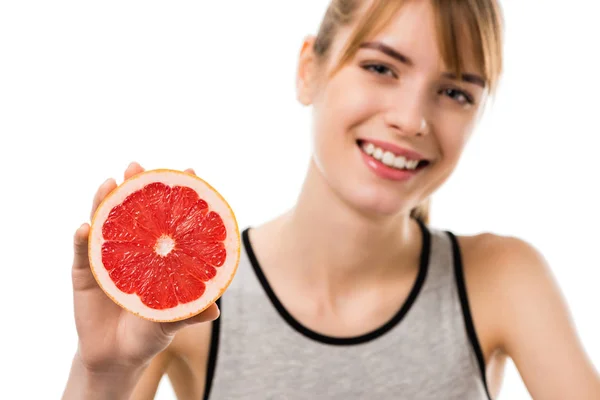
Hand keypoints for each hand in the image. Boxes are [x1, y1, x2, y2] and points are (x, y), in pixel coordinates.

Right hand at [71, 162, 219, 373]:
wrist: (116, 357)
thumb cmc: (149, 331)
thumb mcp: (172, 319)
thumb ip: (190, 311)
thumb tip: (216, 311)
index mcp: (156, 253)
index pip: (168, 217)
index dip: (178, 193)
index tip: (190, 171)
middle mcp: (132, 249)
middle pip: (133, 211)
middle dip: (135, 185)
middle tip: (136, 165)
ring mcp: (106, 258)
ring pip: (104, 223)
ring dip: (104, 201)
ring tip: (110, 182)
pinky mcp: (83, 273)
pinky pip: (80, 253)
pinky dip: (81, 239)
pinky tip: (85, 227)